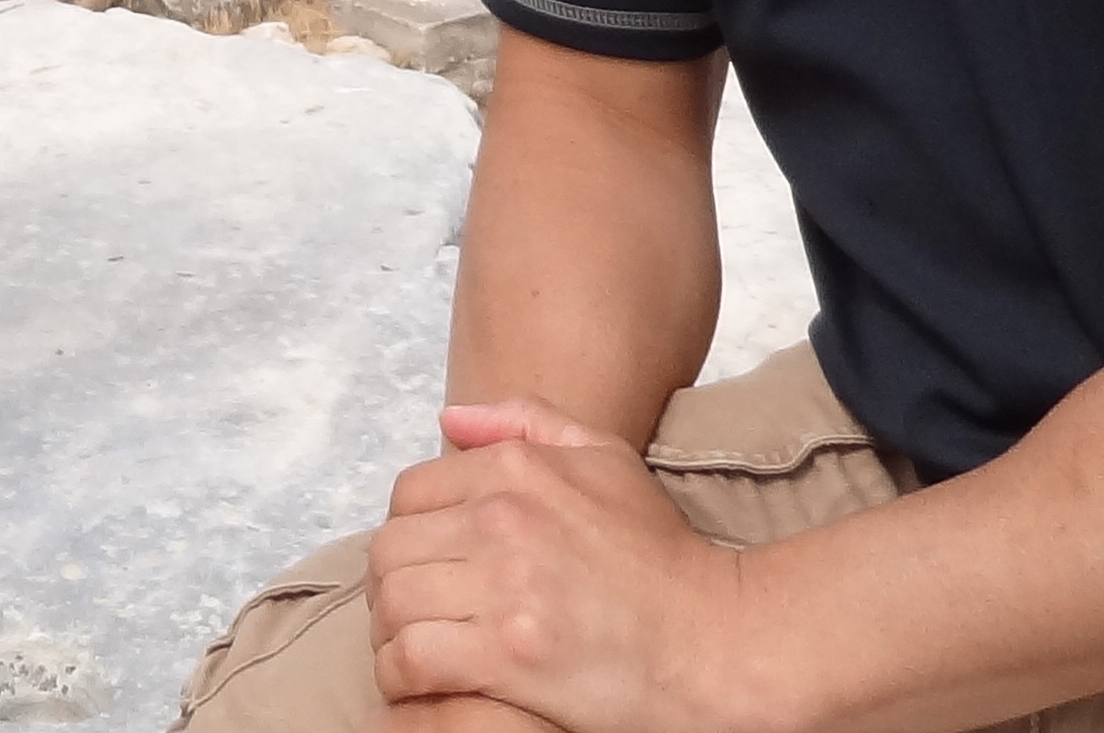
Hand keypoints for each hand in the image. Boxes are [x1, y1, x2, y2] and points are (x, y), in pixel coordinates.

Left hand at [364, 397, 733, 732]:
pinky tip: (421, 684)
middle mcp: (503, 517)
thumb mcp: (605, 458)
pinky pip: (413, 660)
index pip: (410, 493)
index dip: (408, 533)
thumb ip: (526, 421)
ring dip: (391, 634)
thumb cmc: (661, 555)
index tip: (426, 568)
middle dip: (390, 585)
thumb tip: (450, 419)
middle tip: (411, 616)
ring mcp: (505, 587)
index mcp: (518, 468)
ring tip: (412, 651)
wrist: (714, 640)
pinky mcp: (510, 654)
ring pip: (393, 603)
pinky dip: (401, 675)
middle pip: (391, 549)